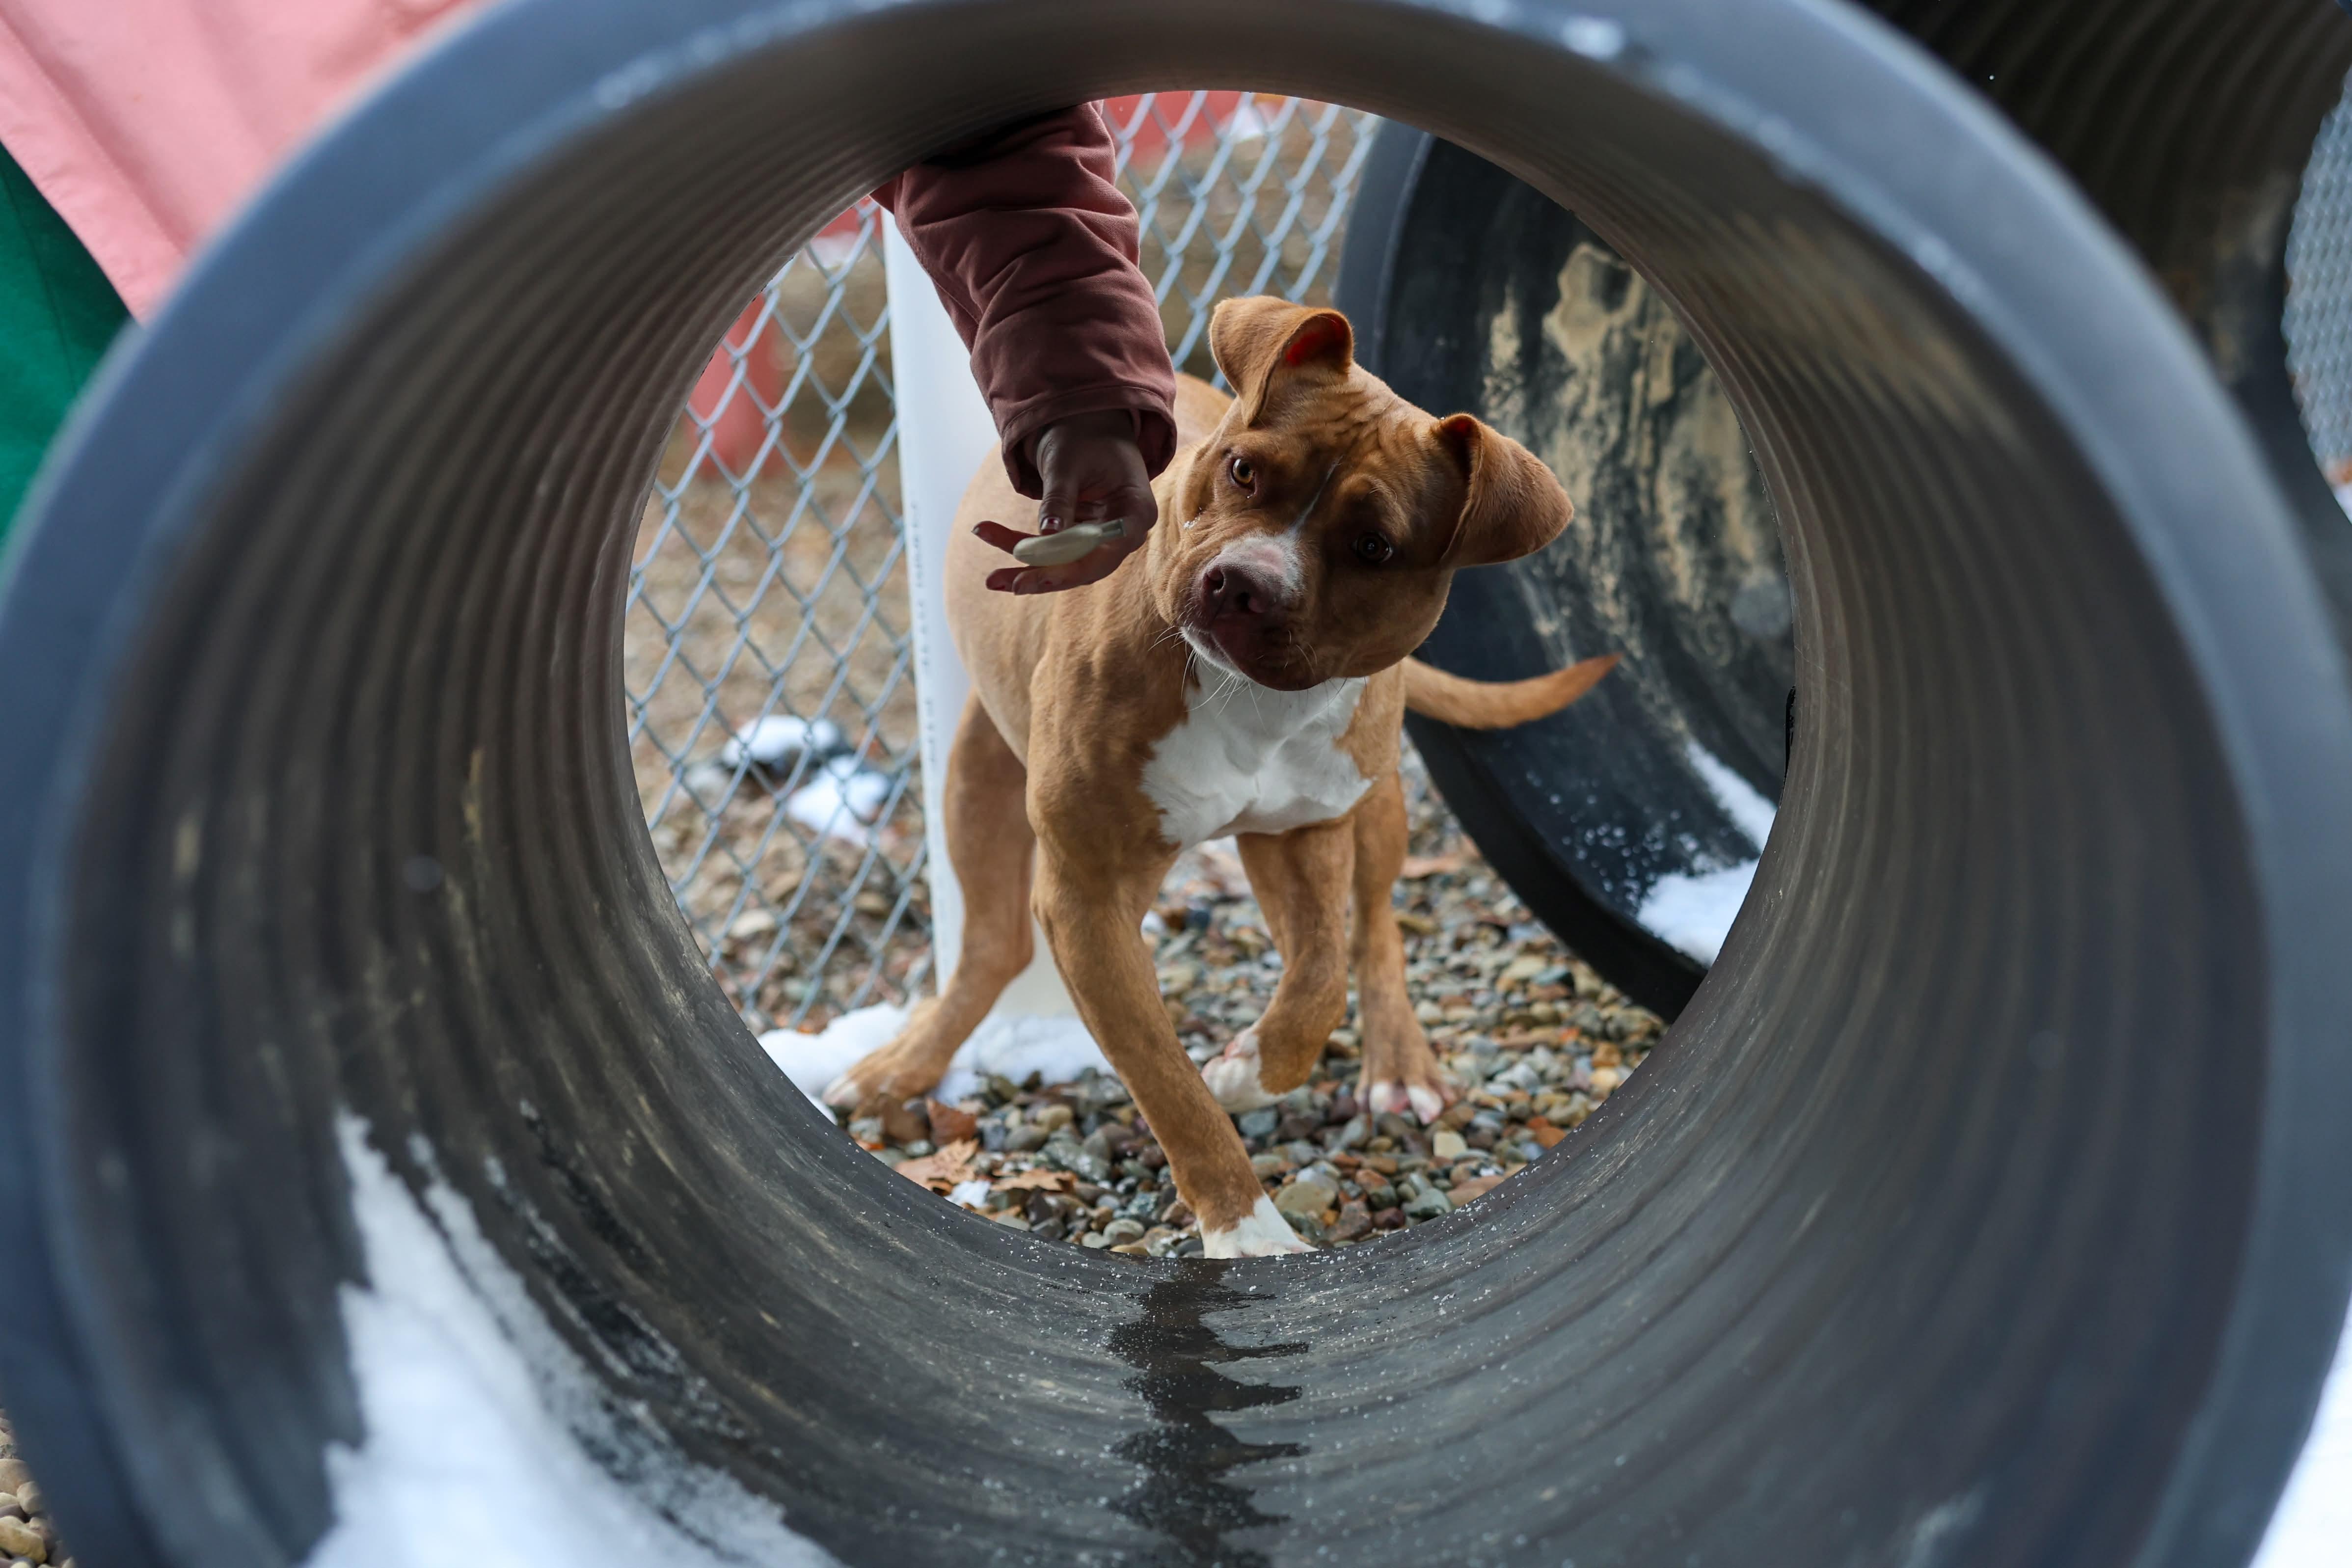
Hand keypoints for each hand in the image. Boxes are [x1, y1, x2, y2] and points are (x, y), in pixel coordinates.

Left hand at [975, 410, 1157, 592]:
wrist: (1090, 426)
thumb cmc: (1086, 438)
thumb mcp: (1067, 464)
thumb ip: (1059, 498)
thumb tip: (1047, 533)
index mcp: (1136, 512)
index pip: (1106, 553)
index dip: (1071, 570)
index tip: (1036, 577)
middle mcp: (1124, 533)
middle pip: (1084, 566)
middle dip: (1041, 576)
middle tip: (1005, 583)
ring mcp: (1103, 538)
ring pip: (1064, 564)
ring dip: (1025, 568)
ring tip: (990, 579)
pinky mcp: (1081, 538)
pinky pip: (1051, 550)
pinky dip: (1021, 547)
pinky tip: (989, 536)